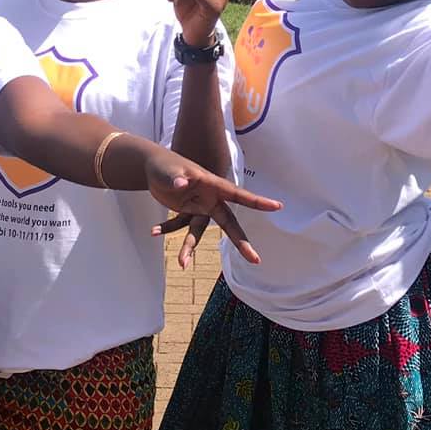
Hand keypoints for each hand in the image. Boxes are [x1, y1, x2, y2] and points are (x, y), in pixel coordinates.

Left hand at [139, 147, 278, 265]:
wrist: (154, 166)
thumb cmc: (165, 164)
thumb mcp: (169, 171)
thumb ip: (176, 177)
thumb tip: (182, 184)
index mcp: (211, 185)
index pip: (238, 195)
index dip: (257, 202)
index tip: (277, 206)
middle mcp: (209, 199)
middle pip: (228, 223)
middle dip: (241, 241)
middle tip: (255, 259)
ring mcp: (198, 207)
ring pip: (198, 232)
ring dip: (189, 248)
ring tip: (181, 265)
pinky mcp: (185, 212)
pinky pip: (178, 225)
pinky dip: (166, 229)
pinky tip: (153, 232)